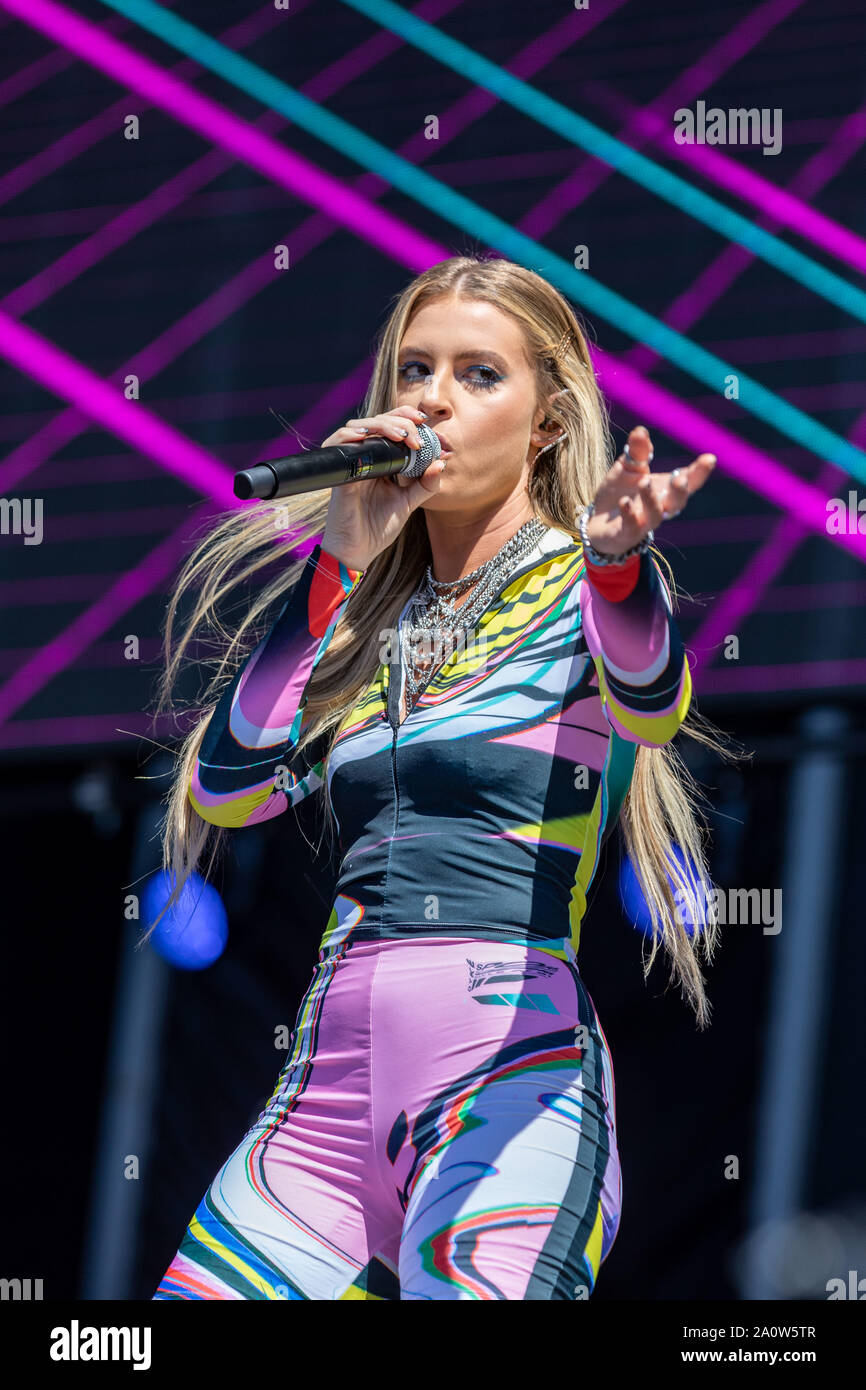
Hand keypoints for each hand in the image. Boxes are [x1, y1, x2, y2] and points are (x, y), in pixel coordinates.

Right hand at [319, 406, 446, 570]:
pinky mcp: (338, 473)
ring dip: (381, 425)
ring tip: (401, 435)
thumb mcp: (408, 503)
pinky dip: (349, 435)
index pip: (391, 427)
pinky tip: (365, 436)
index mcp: (380, 462)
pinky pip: (337, 445)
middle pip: (377, 422)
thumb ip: (425, 485)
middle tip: (416, 434)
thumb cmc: (377, 529)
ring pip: (358, 427)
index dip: (407, 418)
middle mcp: (364, 458)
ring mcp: (350, 464)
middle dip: (399, 420)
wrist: (357, 551)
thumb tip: (442, 462)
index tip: (426, 424)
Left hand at [585, 426, 715, 556]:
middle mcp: (660, 508)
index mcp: (665, 490)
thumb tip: (640, 430)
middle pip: (677, 502)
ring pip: (655, 514)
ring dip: (651, 498)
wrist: (596, 522)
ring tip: (644, 482)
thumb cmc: (619, 493)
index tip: (710, 459)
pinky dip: (629, 514)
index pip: (687, 480)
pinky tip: (624, 501)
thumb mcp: (628, 468)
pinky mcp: (626, 534)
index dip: (699, 472)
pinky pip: (631, 527)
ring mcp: (644, 523)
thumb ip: (637, 452)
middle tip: (681, 477)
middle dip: (680, 490)